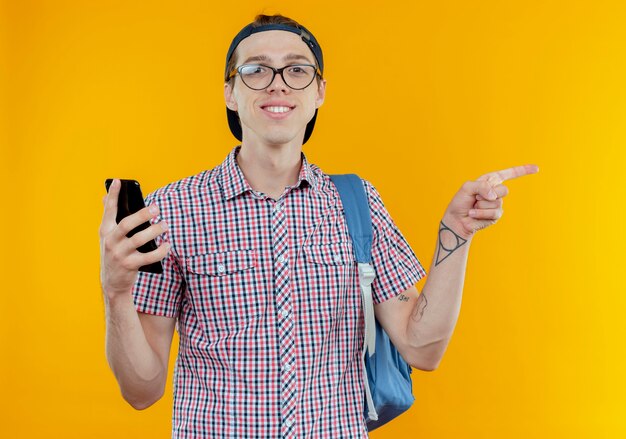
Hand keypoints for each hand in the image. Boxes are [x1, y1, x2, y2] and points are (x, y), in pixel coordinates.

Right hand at [99, 179, 169, 298]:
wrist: (112, 282)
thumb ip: (109, 218)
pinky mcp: (130, 266)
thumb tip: (105, 195)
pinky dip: (160, 251)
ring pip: (139, 240)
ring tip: (165, 225)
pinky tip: (168, 245)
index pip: (109, 210)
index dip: (113, 195)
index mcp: (105, 231)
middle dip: (142, 215)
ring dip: (155, 231)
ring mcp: (119, 254)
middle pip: (127, 224)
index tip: (118, 181)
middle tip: (156, 208)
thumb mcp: (108, 236)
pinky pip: (148, 257)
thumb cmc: (114, 252)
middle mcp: (110, 241)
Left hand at [442, 164, 538, 239]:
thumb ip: (482, 186)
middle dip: (487, 194)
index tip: (536, 168)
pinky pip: (493, 212)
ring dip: (481, 205)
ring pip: (497, 202)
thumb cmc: (460, 202)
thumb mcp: (467, 187)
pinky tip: (473, 214)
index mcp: (490, 181)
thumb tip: (494, 196)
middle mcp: (495, 191)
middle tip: (475, 198)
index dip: (522, 171)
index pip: (508, 174)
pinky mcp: (496, 216)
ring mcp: (497, 204)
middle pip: (503, 190)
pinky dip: (481, 213)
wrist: (456, 219)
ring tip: (473, 207)